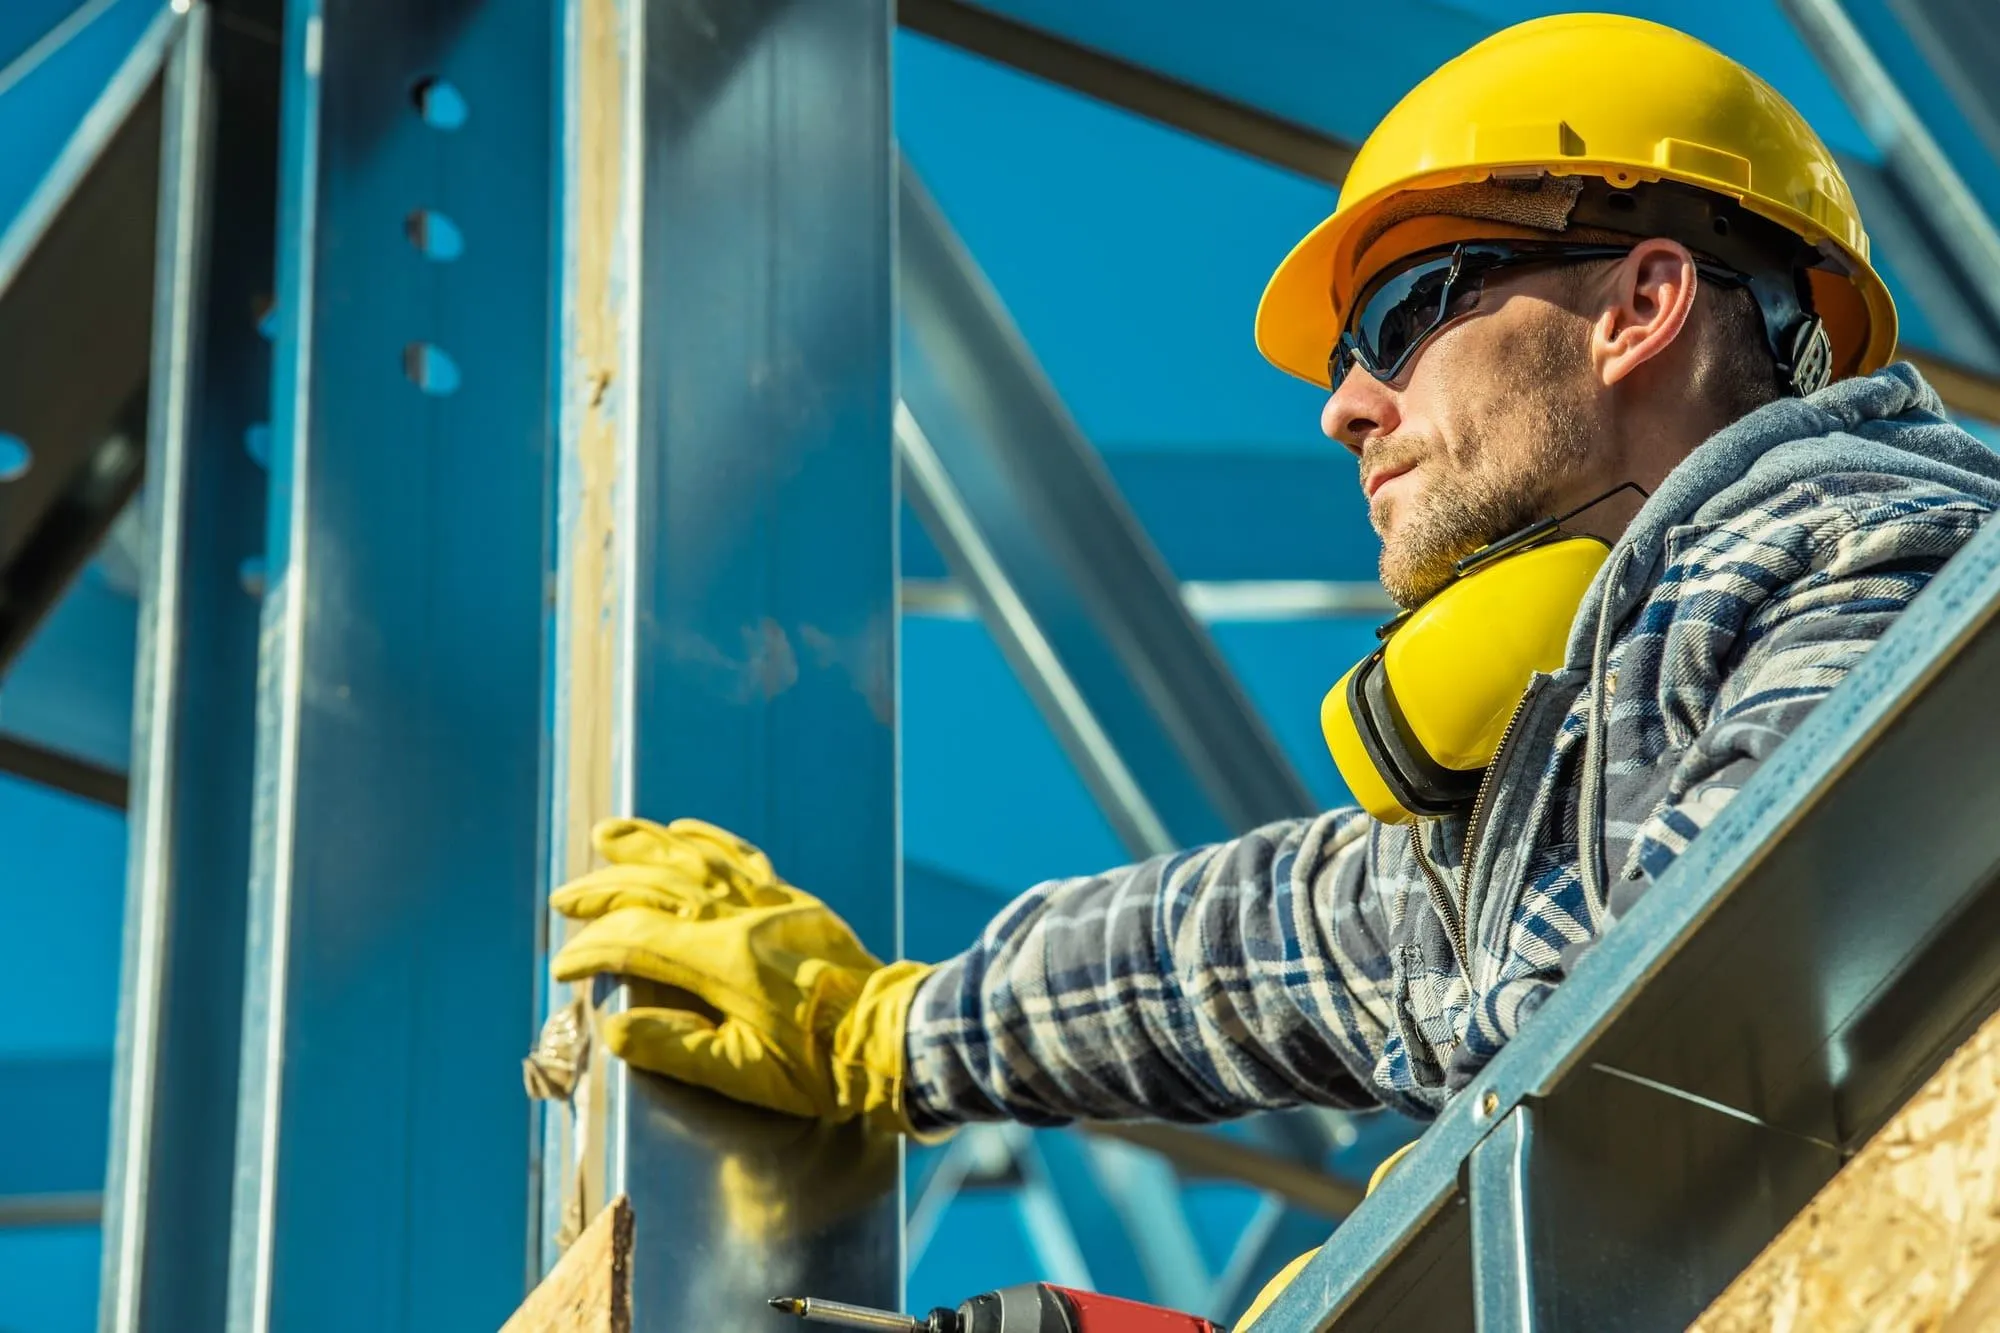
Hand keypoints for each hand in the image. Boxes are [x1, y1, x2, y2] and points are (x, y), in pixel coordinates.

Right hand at [550, 817, 933, 1135]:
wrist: (891, 1037)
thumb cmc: (820, 1068)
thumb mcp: (745, 1076)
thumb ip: (676, 1050)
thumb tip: (614, 1029)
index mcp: (723, 963)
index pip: (637, 941)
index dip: (593, 950)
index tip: (564, 966)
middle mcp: (742, 920)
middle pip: (657, 888)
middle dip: (603, 891)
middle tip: (565, 900)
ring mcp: (771, 903)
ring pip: (696, 860)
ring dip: (645, 846)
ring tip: (606, 835)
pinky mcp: (795, 901)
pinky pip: (743, 858)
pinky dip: (708, 840)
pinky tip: (682, 829)